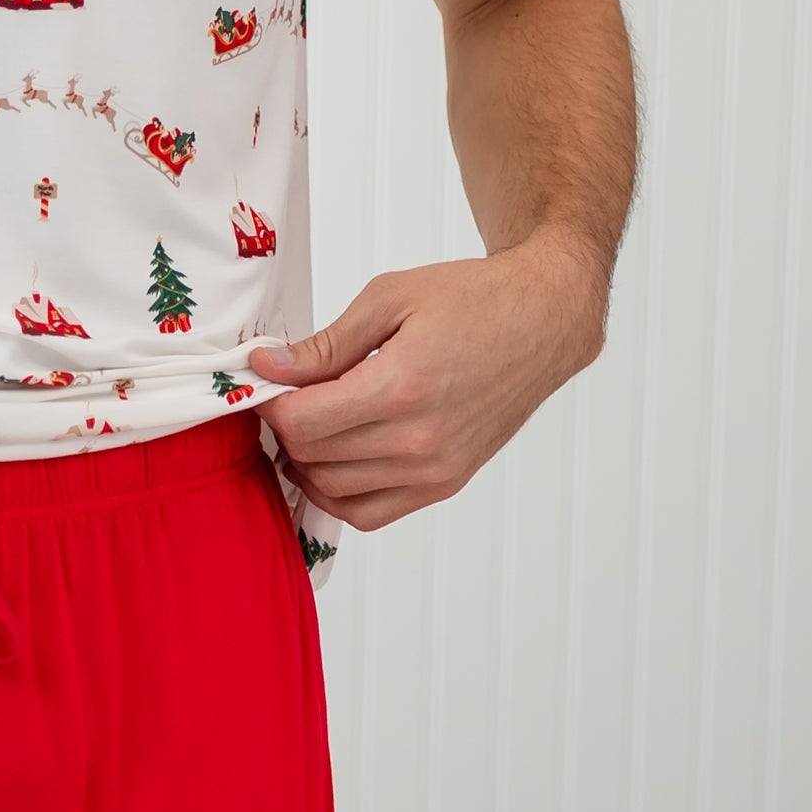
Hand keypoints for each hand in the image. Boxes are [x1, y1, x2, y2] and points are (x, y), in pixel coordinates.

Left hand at [244, 238, 605, 531]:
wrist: (544, 321)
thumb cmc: (474, 299)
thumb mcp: (391, 297)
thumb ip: (325, 343)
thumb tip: (267, 367)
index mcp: (401, 386)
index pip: (302, 423)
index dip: (272, 406)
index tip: (268, 383)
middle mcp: (418, 440)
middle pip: (312, 458)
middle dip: (287, 430)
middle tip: (289, 398)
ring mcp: (433, 470)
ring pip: (332, 490)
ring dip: (307, 463)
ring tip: (312, 424)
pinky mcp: (444, 484)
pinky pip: (368, 514)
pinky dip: (338, 494)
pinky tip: (334, 460)